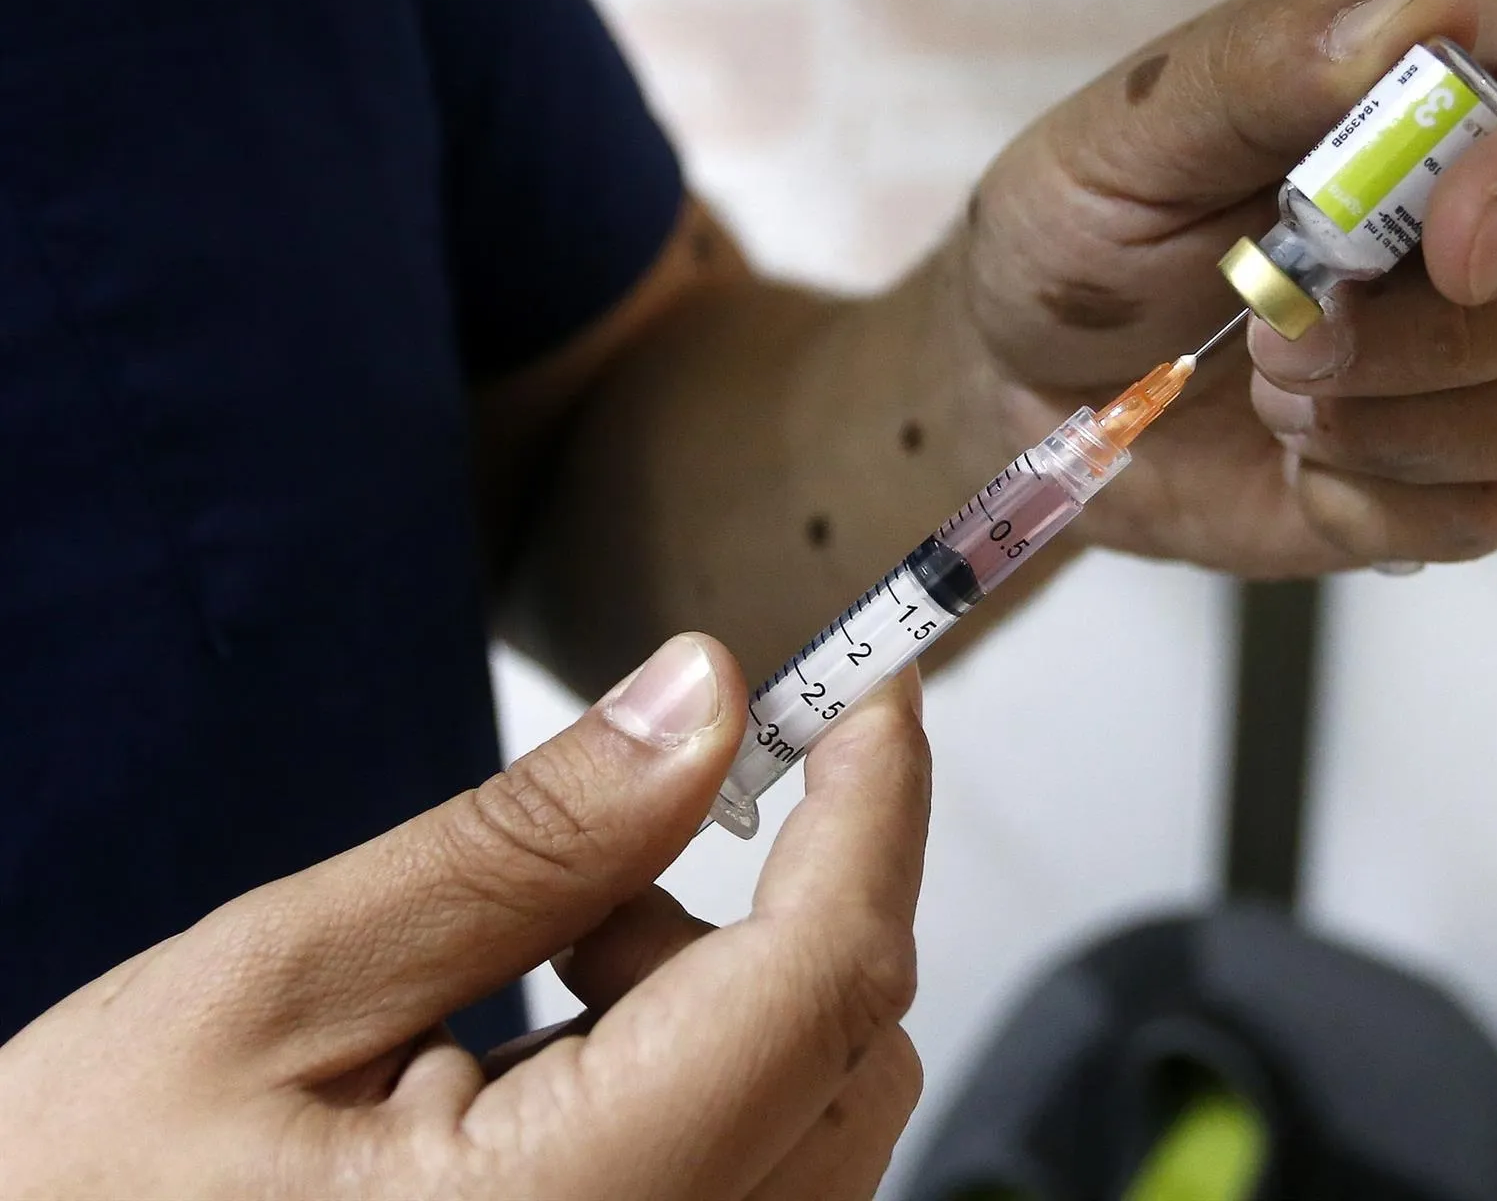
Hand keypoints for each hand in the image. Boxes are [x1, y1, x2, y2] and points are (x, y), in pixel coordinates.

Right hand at [0, 636, 929, 1199]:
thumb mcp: (272, 994)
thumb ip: (519, 850)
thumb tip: (702, 704)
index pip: (822, 981)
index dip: (874, 810)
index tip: (872, 693)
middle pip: (851, 1049)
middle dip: (770, 904)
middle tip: (613, 847)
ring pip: (815, 1112)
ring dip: (716, 997)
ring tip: (522, 974)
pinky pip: (753, 1177)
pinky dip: (691, 1077)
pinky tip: (531, 1069)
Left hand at [952, 0, 1496, 573]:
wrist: (1029, 390)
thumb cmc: (1082, 236)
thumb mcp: (1131, 136)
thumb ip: (1268, 69)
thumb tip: (1419, 28)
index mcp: (1445, 90)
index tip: (1458, 251)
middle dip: (1460, 331)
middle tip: (1286, 337)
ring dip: (1414, 420)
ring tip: (1277, 391)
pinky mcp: (1458, 472)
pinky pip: (1494, 512)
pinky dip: (1375, 499)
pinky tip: (1294, 460)